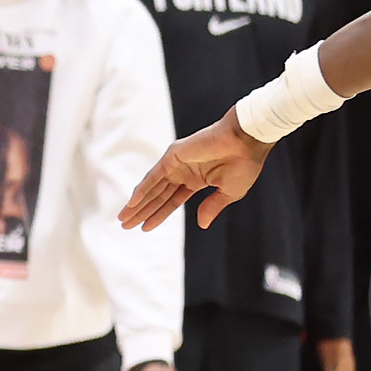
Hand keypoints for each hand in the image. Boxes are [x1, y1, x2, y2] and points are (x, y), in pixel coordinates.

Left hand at [121, 113, 271, 231]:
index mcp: (198, 180)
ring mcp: (177, 163)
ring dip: (137, 203)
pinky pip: (154, 177)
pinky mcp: (173, 156)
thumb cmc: (244, 164)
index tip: (145, 228)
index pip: (173, 201)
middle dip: (142, 211)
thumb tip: (201, 224)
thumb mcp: (228, 193)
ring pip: (153, 188)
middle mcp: (184, 172)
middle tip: (126, 225)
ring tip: (123, 219)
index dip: (159, 215)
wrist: (247, 142)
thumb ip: (212, 207)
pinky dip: (142, 190)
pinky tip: (132, 203)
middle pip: (158, 196)